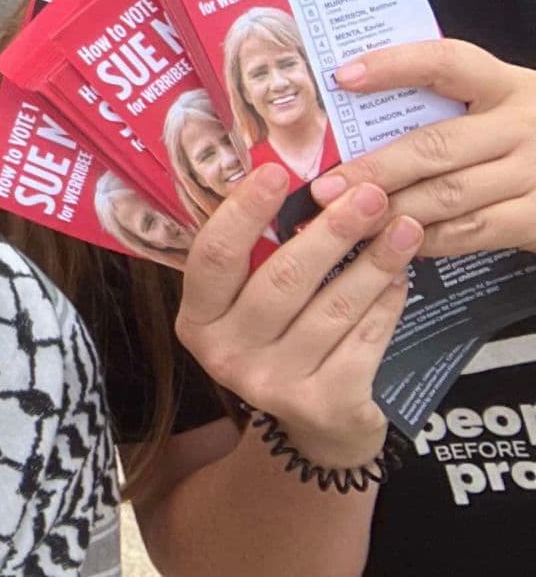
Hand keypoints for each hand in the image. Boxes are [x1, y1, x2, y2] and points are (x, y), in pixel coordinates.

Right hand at [177, 163, 416, 466]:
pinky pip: (364, 339)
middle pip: (282, 278)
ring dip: (373, 262)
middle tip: (370, 195)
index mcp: (198, 319)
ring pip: (332, 307)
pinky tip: (400, 277)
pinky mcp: (324, 404)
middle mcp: (225, 355)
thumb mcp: (249, 306)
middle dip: (331, 231)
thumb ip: (257, 260)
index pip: (214, 256)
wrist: (318, 429)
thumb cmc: (281, 342)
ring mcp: (273, 384)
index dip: (244, 211)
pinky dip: (386, 303)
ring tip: (402, 227)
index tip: (277, 170)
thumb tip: (293, 183)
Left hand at [307, 41, 535, 257]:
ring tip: (347, 219)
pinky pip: (471, 231)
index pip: (446, 62)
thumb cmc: (521, 135)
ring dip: (391, 210)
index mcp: (505, 85)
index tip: (343, 77)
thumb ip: (443, 105)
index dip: (393, 66)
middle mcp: (524, 125)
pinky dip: (427, 238)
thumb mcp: (498, 106)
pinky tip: (394, 239)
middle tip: (326, 187)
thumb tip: (353, 109)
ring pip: (448, 194)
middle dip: (373, 169)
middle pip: (435, 145)